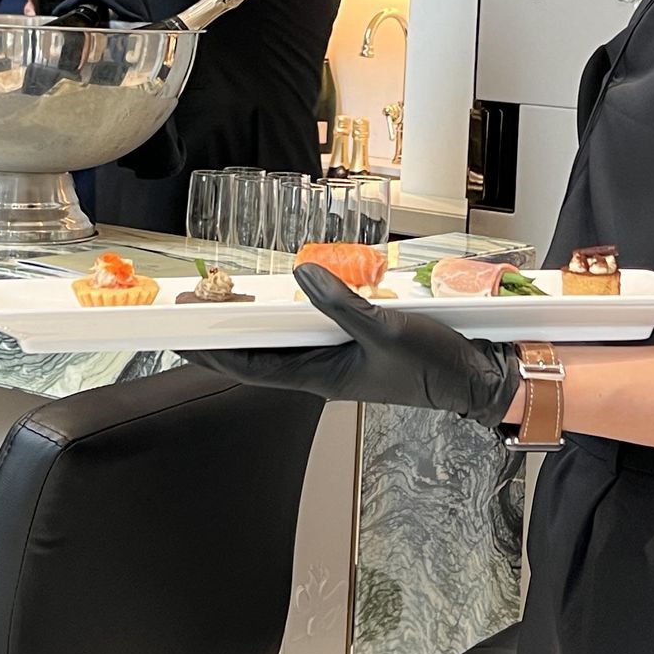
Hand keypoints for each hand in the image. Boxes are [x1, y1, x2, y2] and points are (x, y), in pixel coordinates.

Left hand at [183, 266, 520, 426]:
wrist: (474, 379)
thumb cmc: (432, 365)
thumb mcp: (385, 329)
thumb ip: (340, 303)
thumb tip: (300, 274)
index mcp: (321, 378)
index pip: (253, 368)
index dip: (213, 355)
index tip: (180, 341)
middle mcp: (322, 372)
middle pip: (260, 355)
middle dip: (223, 336)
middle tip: (191, 309)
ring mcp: (336, 361)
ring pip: (282, 343)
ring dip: (251, 325)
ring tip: (221, 302)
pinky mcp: (353, 348)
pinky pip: (308, 332)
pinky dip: (287, 316)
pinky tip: (280, 298)